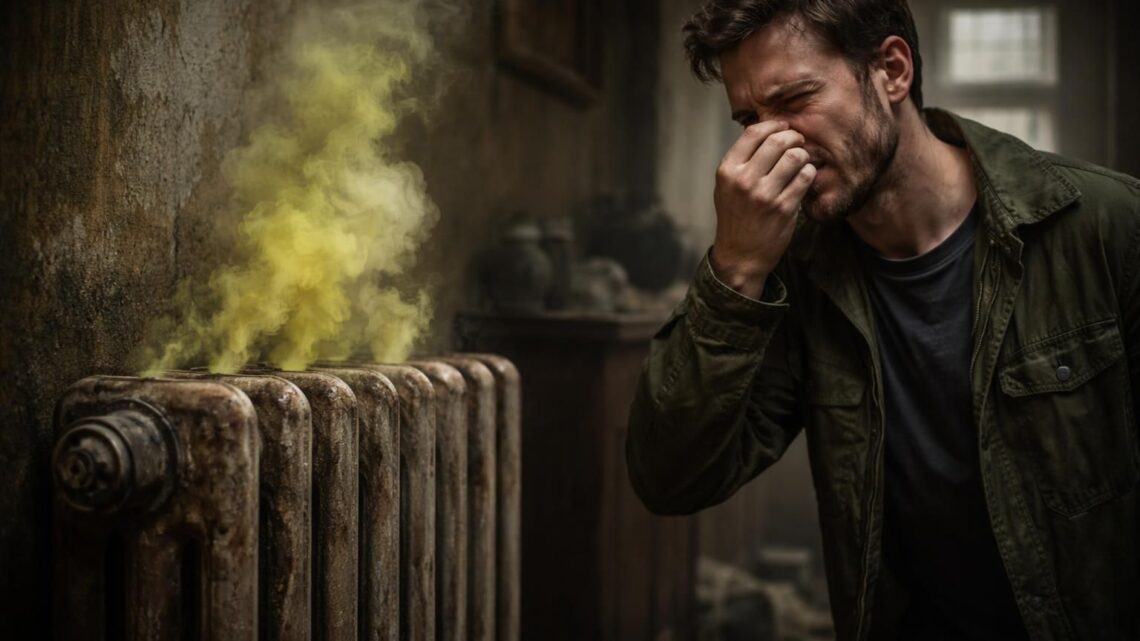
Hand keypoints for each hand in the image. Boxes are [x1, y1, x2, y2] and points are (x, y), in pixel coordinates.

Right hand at [710, 120, 815, 298]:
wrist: (740, 255)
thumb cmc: (736, 216)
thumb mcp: (727, 186)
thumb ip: (742, 159)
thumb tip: (767, 130)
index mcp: (727, 171)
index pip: (754, 133)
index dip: (774, 125)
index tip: (783, 128)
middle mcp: (744, 180)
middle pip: (778, 140)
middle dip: (793, 137)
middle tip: (798, 142)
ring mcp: (764, 195)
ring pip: (795, 157)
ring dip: (803, 155)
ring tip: (800, 162)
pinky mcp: (784, 208)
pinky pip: (805, 177)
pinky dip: (808, 173)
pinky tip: (803, 178)